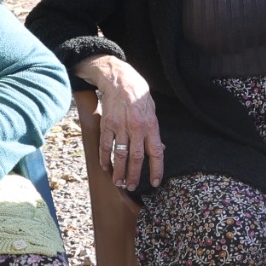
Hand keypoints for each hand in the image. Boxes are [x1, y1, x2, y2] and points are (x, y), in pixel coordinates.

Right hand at [77, 54, 162, 191]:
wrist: (119, 79)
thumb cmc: (138, 94)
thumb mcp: (152, 110)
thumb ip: (154, 131)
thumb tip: (160, 149)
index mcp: (151, 125)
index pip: (156, 152)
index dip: (156, 169)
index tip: (155, 182)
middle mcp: (136, 128)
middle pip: (137, 158)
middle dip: (135, 176)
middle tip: (133, 187)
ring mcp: (120, 127)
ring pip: (120, 155)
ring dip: (119, 171)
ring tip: (119, 182)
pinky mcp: (107, 125)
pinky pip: (106, 146)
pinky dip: (105, 158)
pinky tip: (105, 167)